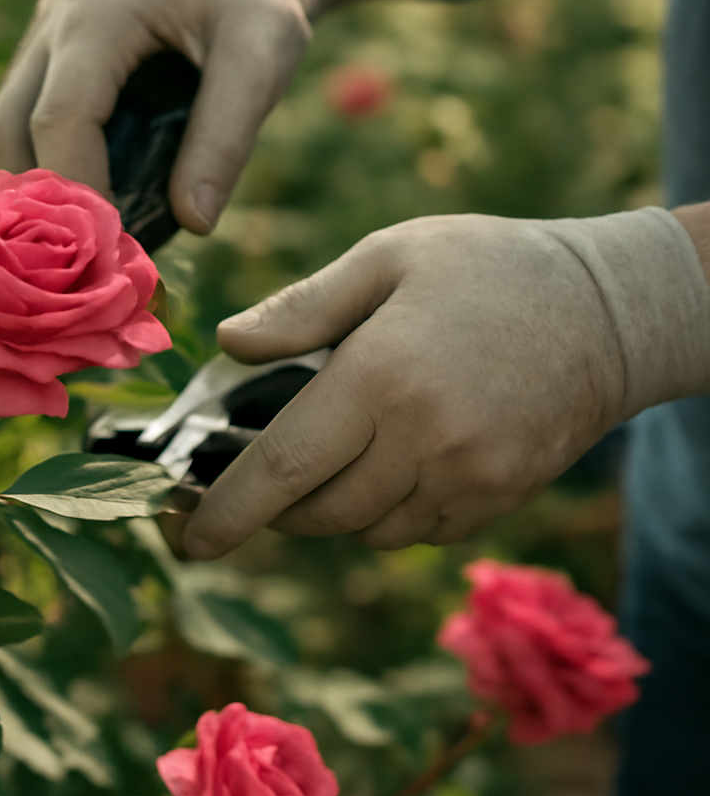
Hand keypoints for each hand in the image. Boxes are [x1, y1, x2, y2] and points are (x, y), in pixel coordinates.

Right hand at [0, 0, 313, 233]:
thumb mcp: (265, 57)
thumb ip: (228, 138)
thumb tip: (193, 225)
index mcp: (101, 9)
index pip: (59, 117)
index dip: (77, 192)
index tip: (112, 255)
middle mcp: (54, 19)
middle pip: (0, 131)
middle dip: (33, 206)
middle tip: (89, 264)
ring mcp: (41, 38)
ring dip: (32, 196)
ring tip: (89, 249)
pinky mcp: (46, 62)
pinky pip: (21, 129)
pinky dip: (45, 177)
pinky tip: (89, 217)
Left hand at [182, 213, 637, 557]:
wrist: (605, 312)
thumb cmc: (488, 267)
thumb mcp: (391, 256)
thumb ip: (304, 307)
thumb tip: (228, 343)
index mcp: (383, 376)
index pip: (285, 467)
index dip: (229, 511)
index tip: (190, 539)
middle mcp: (424, 440)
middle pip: (320, 510)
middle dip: (277, 504)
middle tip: (260, 471)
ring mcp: (468, 478)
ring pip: (367, 528)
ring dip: (333, 506)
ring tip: (336, 449)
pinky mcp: (499, 498)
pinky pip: (418, 529)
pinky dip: (388, 510)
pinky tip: (394, 458)